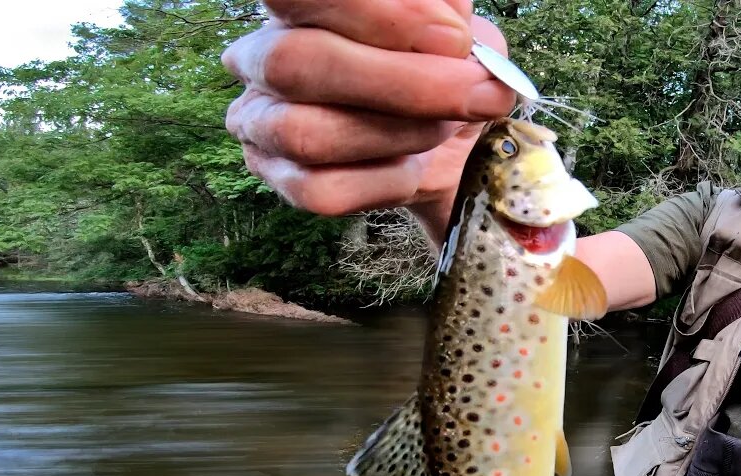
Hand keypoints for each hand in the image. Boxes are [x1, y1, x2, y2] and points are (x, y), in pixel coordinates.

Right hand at [220, 0, 516, 230]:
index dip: (373, 13)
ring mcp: (262, 122)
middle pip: (296, 62)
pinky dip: (386, 183)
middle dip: (404, 83)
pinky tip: (415, 167)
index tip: (452, 36)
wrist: (452, 141)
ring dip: (399, 134)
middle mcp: (263, 54)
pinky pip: (322, 192)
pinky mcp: (283, 180)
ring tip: (448, 126)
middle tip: (479, 93)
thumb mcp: (460, 29)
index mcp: (299, 4)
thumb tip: (448, 33)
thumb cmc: (444, 69)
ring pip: (306, 134)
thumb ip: (447, 15)